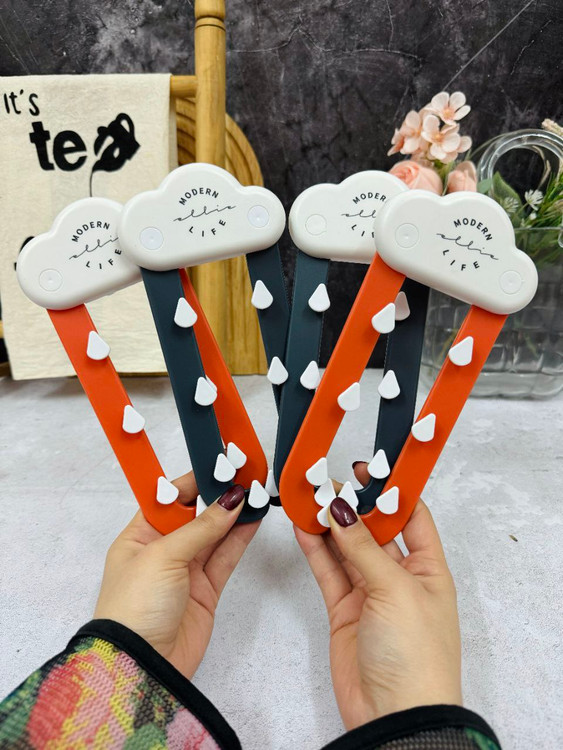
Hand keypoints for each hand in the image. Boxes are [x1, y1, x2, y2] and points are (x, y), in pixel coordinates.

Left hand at [94, 473, 258, 678]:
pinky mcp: (206, 591)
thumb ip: (202, 527)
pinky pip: (226, 557)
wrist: (141, 667)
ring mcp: (185, 571)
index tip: (217, 462)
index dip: (192, 481)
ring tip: (256, 490)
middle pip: (195, 515)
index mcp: (139, 537)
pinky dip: (240, 538)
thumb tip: (231, 498)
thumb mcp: (164, 556)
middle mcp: (162, 550)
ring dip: (234, 514)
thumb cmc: (135, 606)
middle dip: (218, 495)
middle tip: (244, 473)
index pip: (168, 499)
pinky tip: (254, 518)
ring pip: (215, 535)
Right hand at [295, 462, 461, 729]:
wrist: (394, 717)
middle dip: (351, 504)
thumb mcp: (395, 590)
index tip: (366, 468)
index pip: (411, 516)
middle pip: (373, 528)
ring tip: (306, 495)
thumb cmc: (416, 655)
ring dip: (327, 523)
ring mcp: (370, 593)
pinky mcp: (344, 609)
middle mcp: (400, 577)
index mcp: (428, 569)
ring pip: (345, 547)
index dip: (389, 491)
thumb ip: (363, 547)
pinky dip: (315, 549)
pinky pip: (328, 571)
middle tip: (324, 480)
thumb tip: (341, 507)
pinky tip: (302, 526)